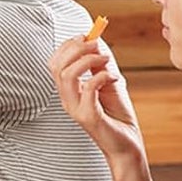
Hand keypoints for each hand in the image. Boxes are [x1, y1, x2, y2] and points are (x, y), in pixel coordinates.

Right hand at [49, 36, 143, 162]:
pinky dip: (101, 76)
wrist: (126, 144)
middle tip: (96, 43)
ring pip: (67, 75)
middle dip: (76, 48)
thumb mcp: (108, 84)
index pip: (55, 62)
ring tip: (106, 59)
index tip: (87, 36)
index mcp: (67, 90)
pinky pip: (88, 89)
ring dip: (87, 60)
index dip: (68, 45)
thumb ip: (99, 66)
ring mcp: (74, 108)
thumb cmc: (116, 115)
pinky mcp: (88, 117)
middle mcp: (66, 99)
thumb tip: (97, 41)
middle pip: (57, 66)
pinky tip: (115, 77)